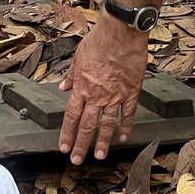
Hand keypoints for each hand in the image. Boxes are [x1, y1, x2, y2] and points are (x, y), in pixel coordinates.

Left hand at [58, 15, 148, 164]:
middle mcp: (97, 96)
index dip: (66, 133)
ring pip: (107, 124)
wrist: (121, 33)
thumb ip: (71, 76)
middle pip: (87, 126)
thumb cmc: (99, 42)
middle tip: (77, 160)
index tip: (63, 146)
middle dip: (81, 145)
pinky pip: (128, 114)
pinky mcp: (131, 92)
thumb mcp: (77, 58)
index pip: (71, 117)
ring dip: (102, 142)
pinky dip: (125, 126)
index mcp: (82, 88)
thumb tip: (63, 87)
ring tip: (99, 155)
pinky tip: (123, 137)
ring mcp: (115, 96)